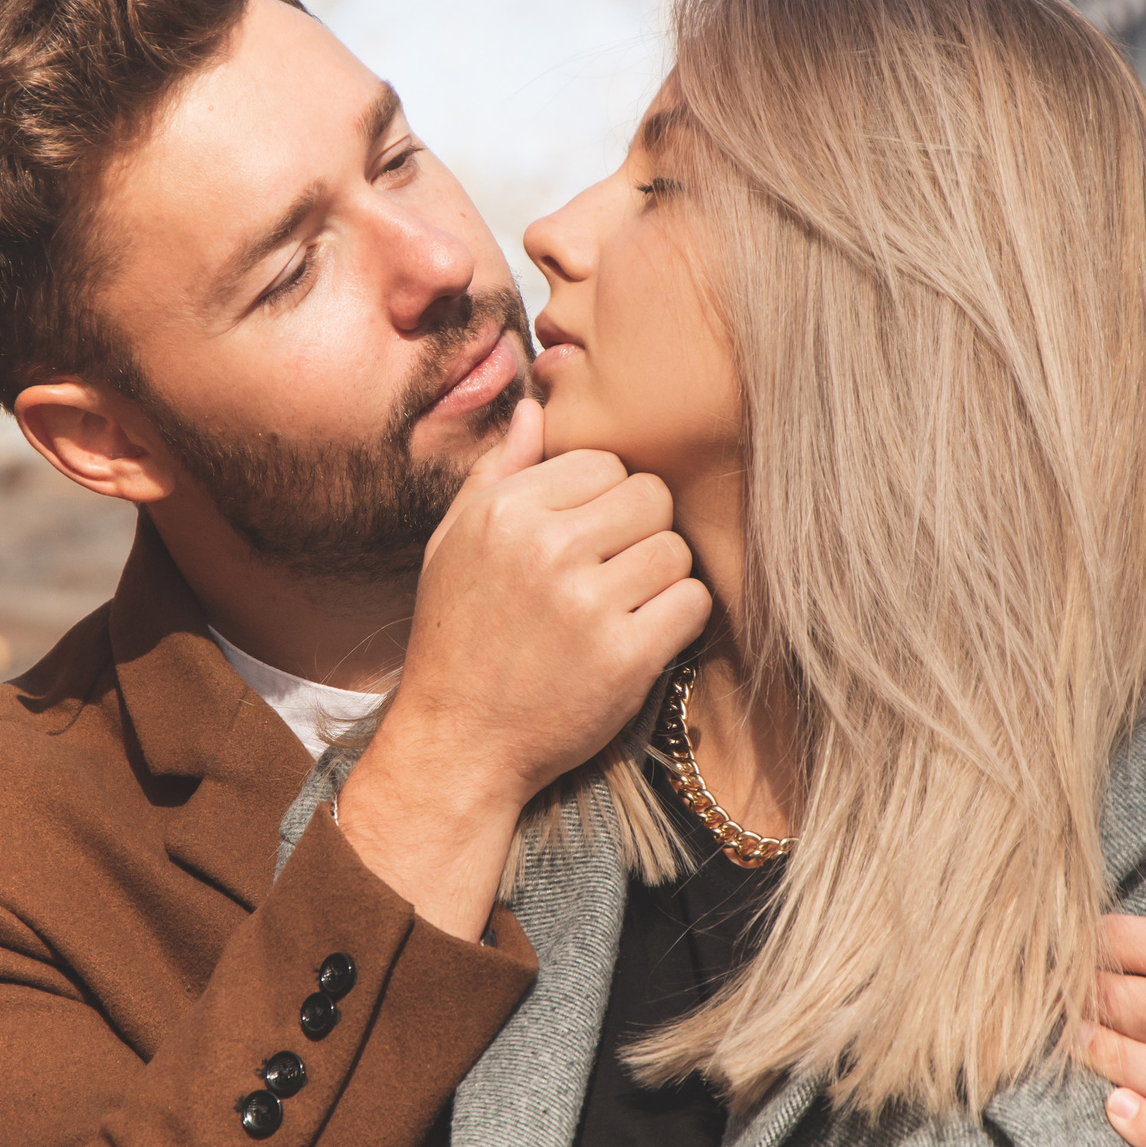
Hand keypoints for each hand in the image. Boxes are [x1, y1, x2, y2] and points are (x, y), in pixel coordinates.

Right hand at [335, 399, 709, 939]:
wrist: (459, 741)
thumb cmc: (457, 637)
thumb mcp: (453, 543)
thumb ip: (499, 471)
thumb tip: (538, 405)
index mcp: (504, 512)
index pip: (604, 462)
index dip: (606, 499)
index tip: (588, 537)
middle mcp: (545, 548)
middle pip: (650, 496)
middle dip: (641, 531)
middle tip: (614, 572)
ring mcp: (586, 603)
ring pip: (675, 548)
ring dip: (662, 577)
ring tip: (625, 605)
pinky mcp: (625, 656)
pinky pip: (692, 601)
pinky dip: (679, 619)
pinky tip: (644, 637)